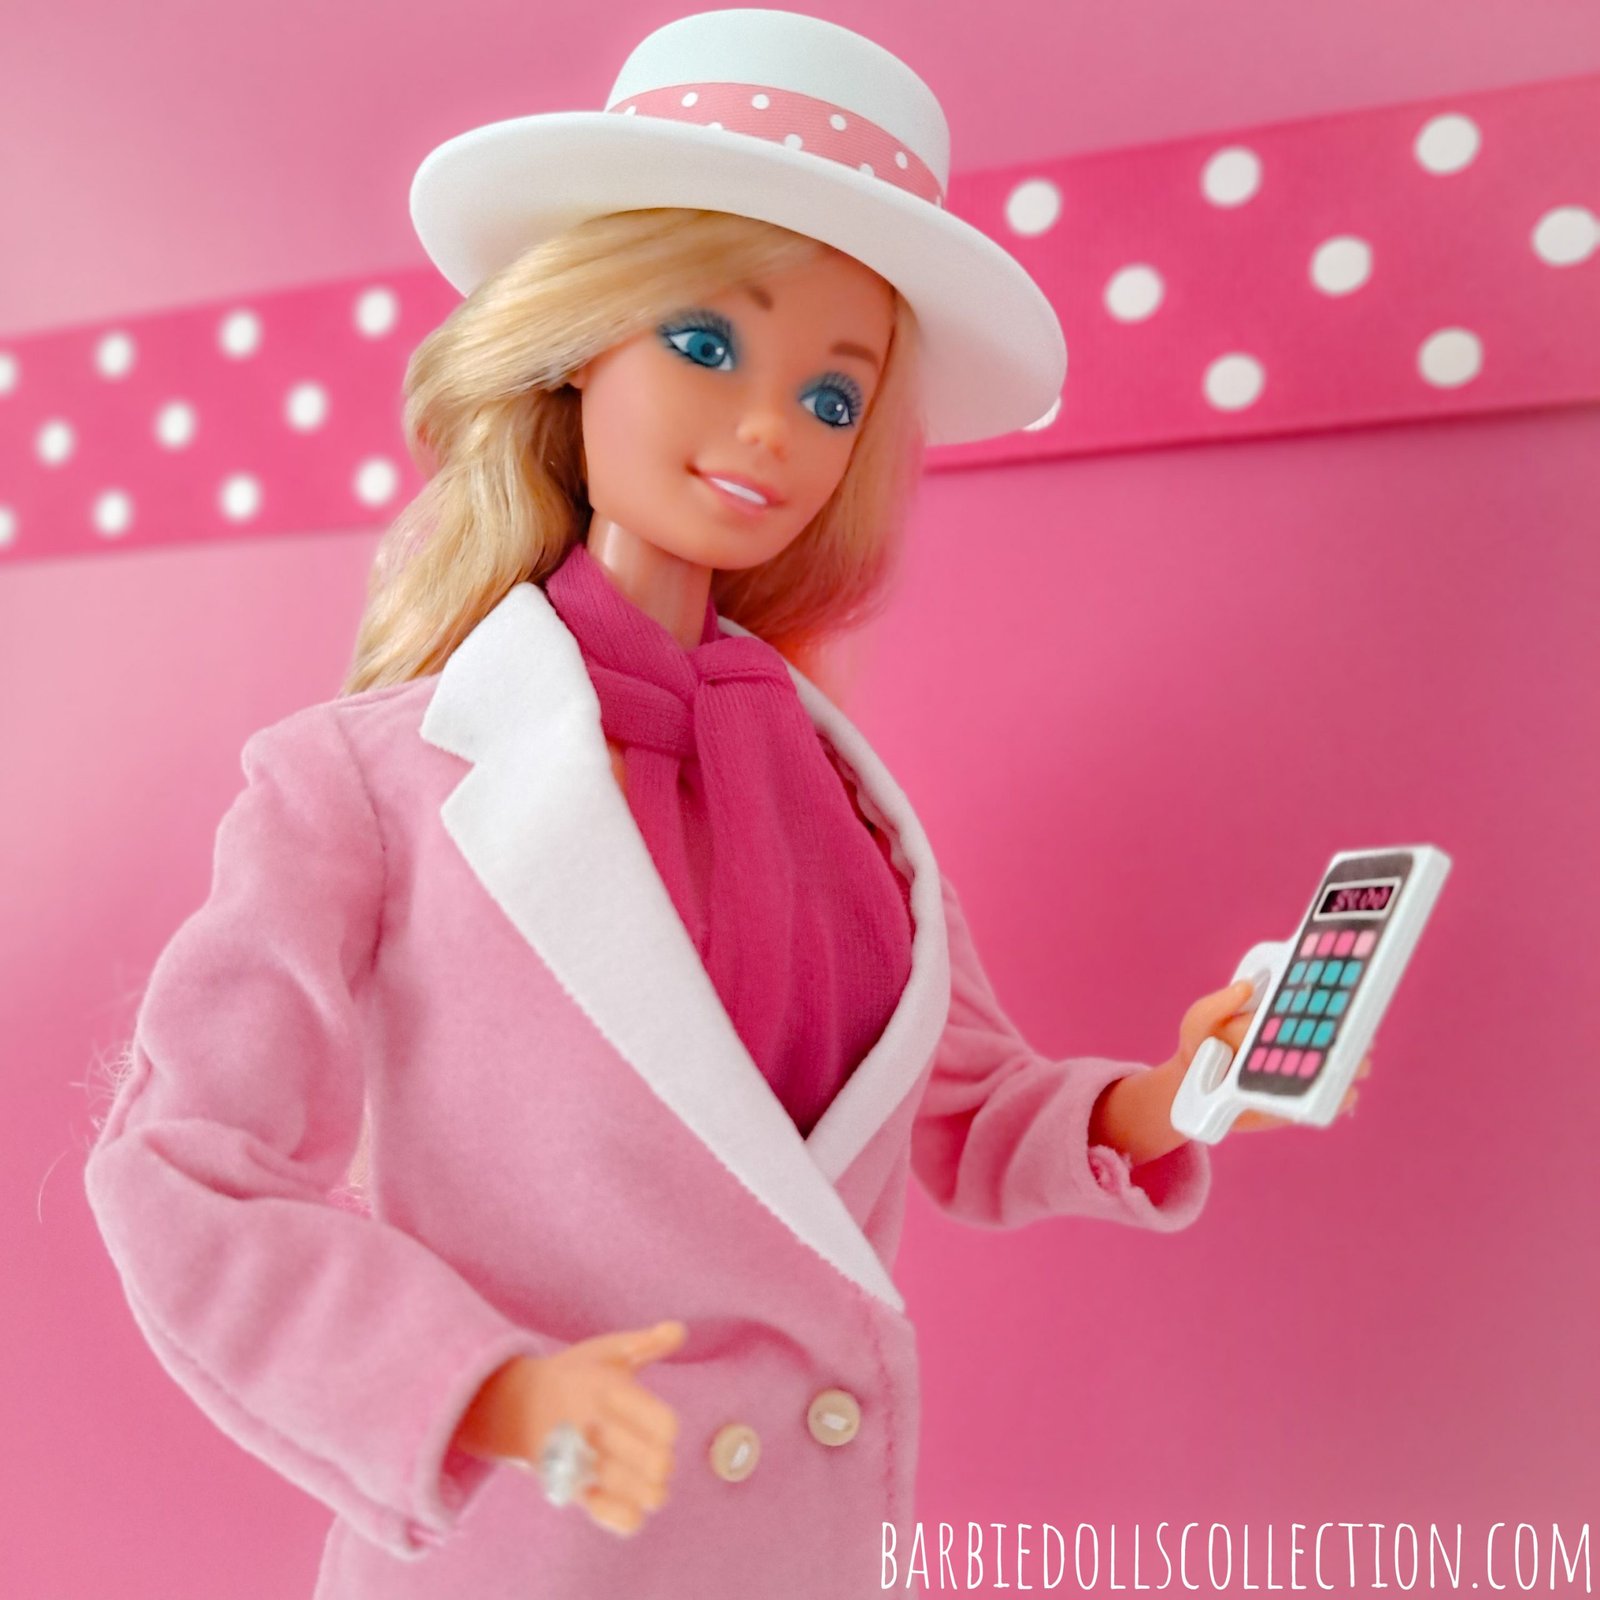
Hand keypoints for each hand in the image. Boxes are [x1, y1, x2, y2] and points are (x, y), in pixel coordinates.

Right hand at [455, 1320, 683, 1537]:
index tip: (662, 1426)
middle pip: (656, 1462)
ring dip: (651, 1490)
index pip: (662, 1423)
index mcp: (607, 1390)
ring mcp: (581, 1461)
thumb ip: (647, 1343)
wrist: (516, 1406)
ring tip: (646, 1481)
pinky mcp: (570, 1488)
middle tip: (655, 1455)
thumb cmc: (575, 1376)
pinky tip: (629, 1503)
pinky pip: (607, 1514)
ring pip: (637, 1492)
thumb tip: (680, 1330)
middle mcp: (594, 1427)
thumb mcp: (607, 1351)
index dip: (668, 1428)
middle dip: (663, 1462)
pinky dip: (626, 1515)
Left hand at [1177, 978, 1372, 1132]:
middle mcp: (1295, 1045)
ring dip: (1348, 1067)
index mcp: (1278, 1018)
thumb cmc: (1201, 1045)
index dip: (1327, 1004)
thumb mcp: (1199, 1020)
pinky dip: (1335, 1099)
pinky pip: (1323, 1103)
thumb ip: (1218, 1004)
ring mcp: (1298, 1075)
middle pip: (1331, 1039)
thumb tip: (1247, 987)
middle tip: (1359, 1036)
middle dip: (1348, 1037)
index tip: (1343, 1000)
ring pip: (1334, 1070)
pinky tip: (1344, 1094)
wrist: (1192, 1087)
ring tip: (1356, 1065)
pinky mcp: (1297, 1106)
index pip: (1309, 1009)